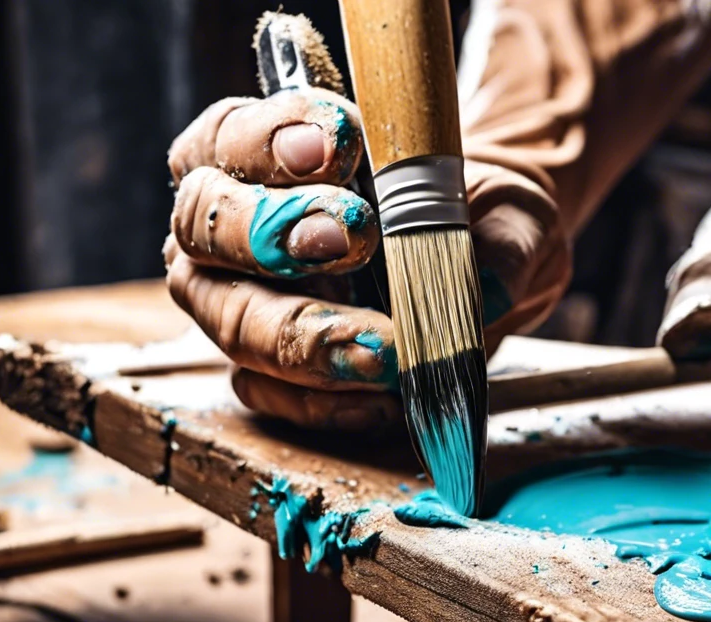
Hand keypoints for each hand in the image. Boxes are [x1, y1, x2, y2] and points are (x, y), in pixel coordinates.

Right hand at [166, 88, 568, 428]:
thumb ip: (498, 237)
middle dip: (273, 231)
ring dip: (303, 333)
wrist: (484, 275)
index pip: (234, 133)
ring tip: (382, 347)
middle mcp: (228, 225)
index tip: (340, 143)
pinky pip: (268, 392)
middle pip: (206, 225)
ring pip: (232, 320)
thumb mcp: (505, 210)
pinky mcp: (263, 372)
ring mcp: (235, 303)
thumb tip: (485, 288)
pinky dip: (324, 400)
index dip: (274, 137)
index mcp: (261, 150)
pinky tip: (383, 398)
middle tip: (351, 235)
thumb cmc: (472, 219)